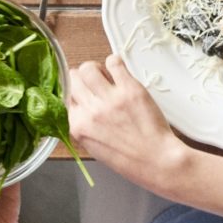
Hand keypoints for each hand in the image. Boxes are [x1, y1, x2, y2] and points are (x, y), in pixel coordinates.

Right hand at [67, 54, 189, 194]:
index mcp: (78, 126)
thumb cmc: (128, 158)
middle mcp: (90, 111)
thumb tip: (80, 104)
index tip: (83, 91)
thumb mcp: (94, 146)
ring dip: (96, 68)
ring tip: (106, 76)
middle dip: (82, 77)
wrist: (156, 161)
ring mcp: (109, 99)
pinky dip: (114, 62)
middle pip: (74, 78)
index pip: (65, 95)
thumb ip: (84, 124)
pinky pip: (113, 62)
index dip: (75, 91)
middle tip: (95, 82)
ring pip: (89, 67)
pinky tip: (119, 71)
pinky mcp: (129, 89)